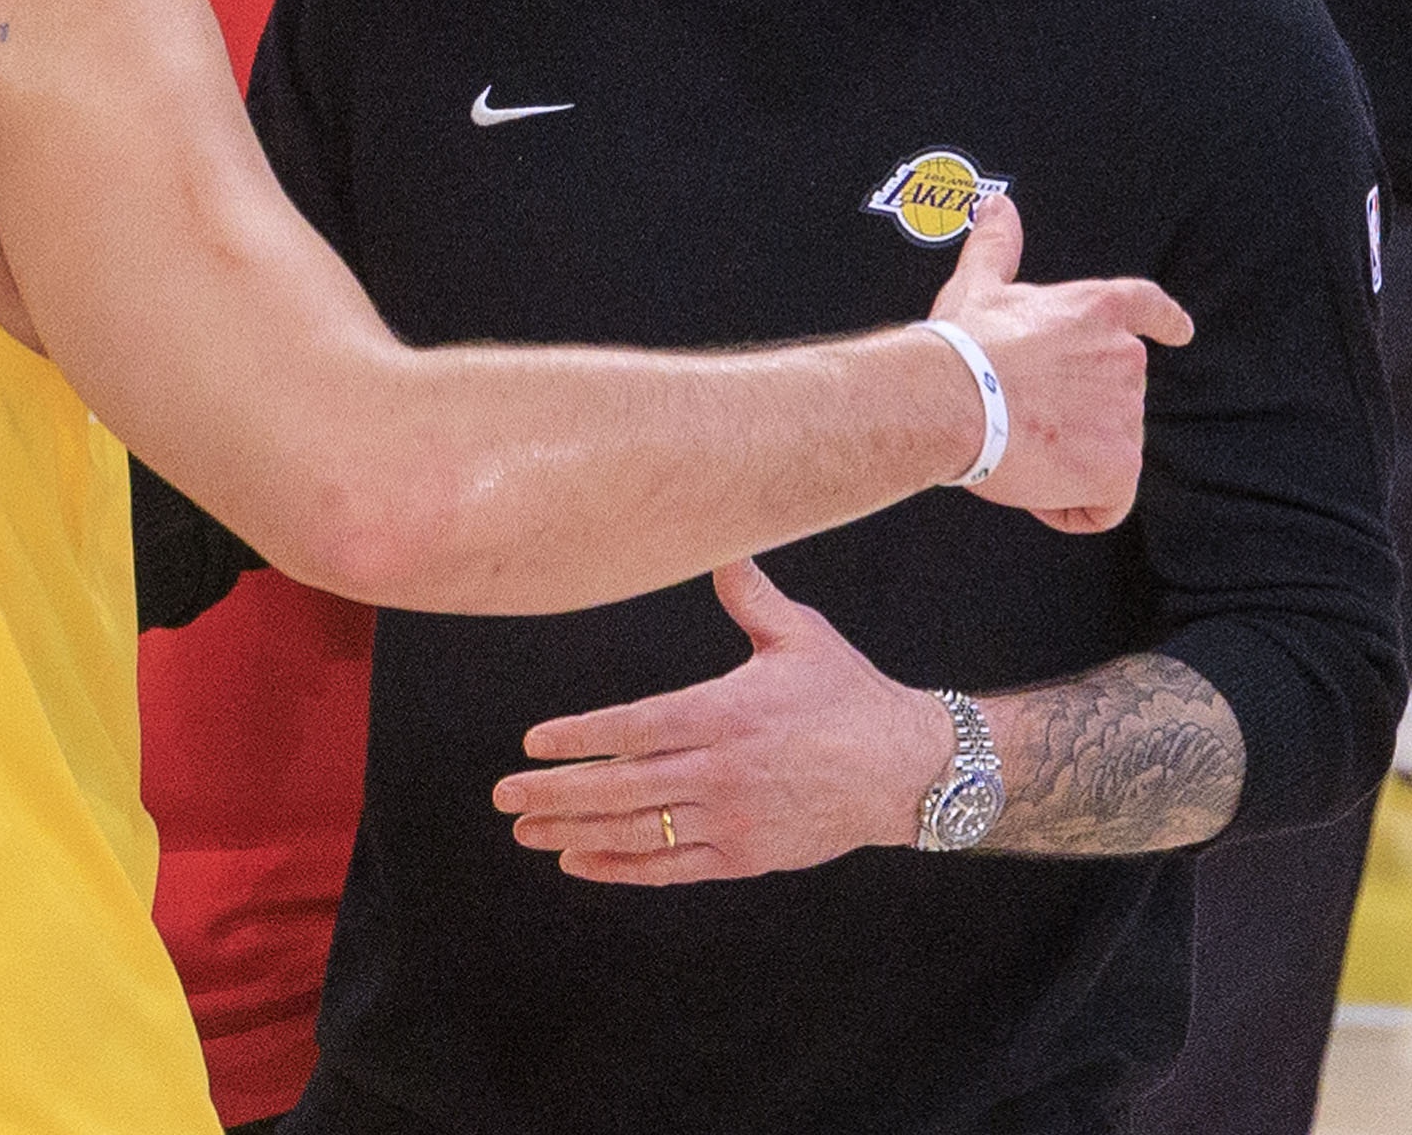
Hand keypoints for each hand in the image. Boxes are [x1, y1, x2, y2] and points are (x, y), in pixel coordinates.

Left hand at [493, 560, 949, 883]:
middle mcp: (722, 771)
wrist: (906, 769)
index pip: (636, 727)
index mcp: (726, 713)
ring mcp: (732, 819)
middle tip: (504, 795)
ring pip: (639, 832)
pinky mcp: (746, 855)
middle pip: (623, 787)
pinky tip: (579, 863)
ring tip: (526, 830)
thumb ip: (750, 594)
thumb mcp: (801, 635)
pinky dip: (623, 868)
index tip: (534, 743)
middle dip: (557, 792)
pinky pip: (673, 867)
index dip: (581, 737)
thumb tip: (722, 542)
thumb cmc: (846, 694)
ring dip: (576, 833)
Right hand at [926, 194, 1190, 532]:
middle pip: (1113, 399)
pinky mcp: (1119, 467)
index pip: (1148, 309)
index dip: (1166, 322)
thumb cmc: (963, 346)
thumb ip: (997, 248)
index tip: (1180, 332)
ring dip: (1067, 461)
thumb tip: (996, 207)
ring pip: (1105, 452)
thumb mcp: (979, 287)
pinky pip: (1104, 503)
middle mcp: (1126, 359)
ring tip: (1017, 449)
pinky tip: (1036, 489)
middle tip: (1019, 418)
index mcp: (1097, 311)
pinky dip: (1072, 507)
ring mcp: (1127, 415)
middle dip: (1072, 415)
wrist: (954, 398)